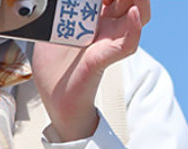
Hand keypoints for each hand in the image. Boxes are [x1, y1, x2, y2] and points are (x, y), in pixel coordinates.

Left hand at [32, 0, 149, 141]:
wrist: (57, 101)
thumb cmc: (54, 69)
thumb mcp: (50, 29)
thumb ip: (57, 11)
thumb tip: (49, 3)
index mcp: (96, 16)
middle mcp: (107, 25)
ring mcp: (109, 40)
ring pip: (138, 11)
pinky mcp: (102, 58)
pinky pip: (128, 43)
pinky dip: (134, 28)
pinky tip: (133, 15)